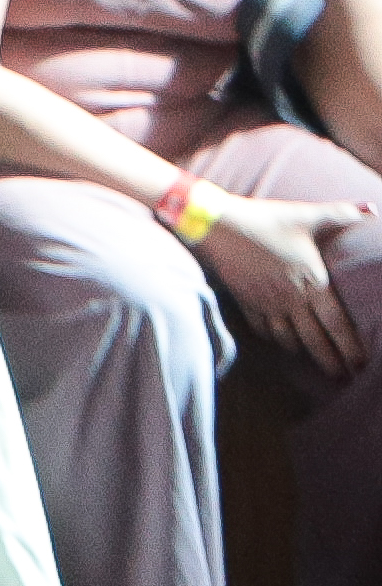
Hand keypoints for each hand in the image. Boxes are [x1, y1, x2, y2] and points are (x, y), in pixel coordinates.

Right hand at [194, 194, 368, 376]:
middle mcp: (291, 299)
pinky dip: (274, 338)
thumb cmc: (266, 219)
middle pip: (315, 340)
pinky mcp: (246, 300)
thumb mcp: (305, 215)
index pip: (338, 324)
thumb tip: (371, 209)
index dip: (351, 347)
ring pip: (288, 338)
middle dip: (331, 361)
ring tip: (314, 363)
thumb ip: (340, 213)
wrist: (217, 224)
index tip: (362, 363)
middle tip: (344, 376)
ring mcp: (267, 302)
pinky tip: (280, 342)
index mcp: (312, 282)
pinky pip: (263, 328)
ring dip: (303, 353)